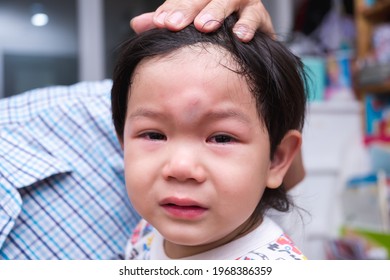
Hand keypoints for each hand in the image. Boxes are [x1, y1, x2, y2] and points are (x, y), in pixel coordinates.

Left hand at [130, 0, 273, 41]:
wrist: (246, 38)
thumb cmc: (214, 29)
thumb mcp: (188, 24)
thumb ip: (167, 22)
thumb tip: (137, 25)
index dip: (171, 7)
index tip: (159, 22)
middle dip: (186, 8)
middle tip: (172, 24)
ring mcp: (242, 1)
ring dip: (216, 11)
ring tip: (204, 26)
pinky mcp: (259, 15)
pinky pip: (255, 17)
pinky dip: (248, 24)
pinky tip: (239, 36)